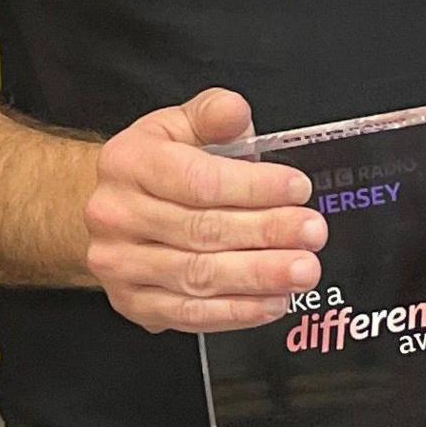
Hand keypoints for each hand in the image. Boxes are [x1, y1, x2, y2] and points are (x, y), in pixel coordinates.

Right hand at [81, 87, 326, 332]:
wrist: (114, 208)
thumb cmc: (156, 165)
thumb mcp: (180, 125)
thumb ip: (213, 114)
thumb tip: (236, 112)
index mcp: (128, 163)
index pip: (197, 179)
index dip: (253, 187)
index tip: (298, 189)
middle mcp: (116, 215)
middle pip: (201, 230)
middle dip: (266, 232)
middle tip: (311, 232)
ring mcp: (119, 264)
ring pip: (197, 276)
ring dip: (258, 276)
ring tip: (301, 270)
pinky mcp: (131, 302)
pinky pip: (189, 315)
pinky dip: (237, 312)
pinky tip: (272, 301)